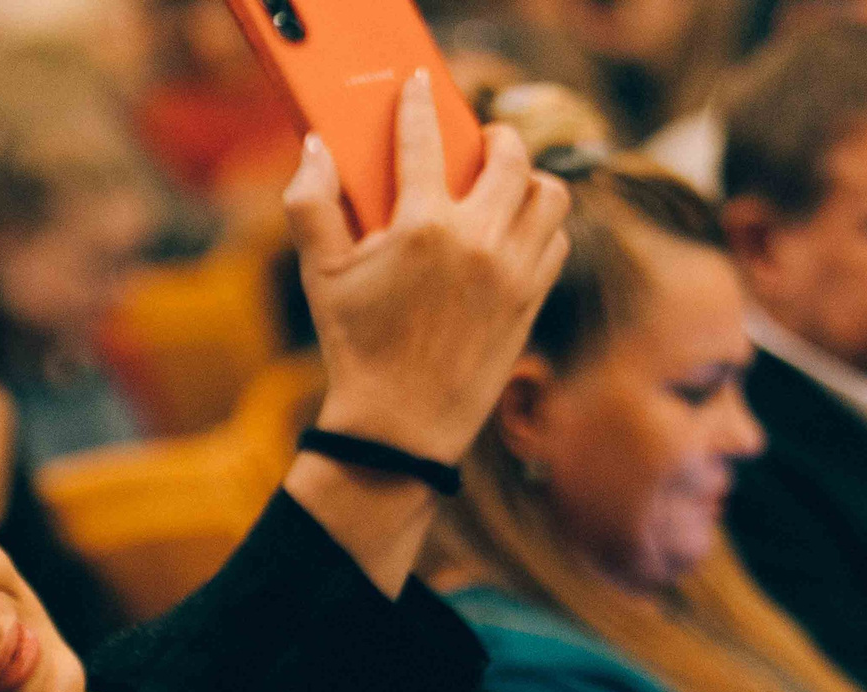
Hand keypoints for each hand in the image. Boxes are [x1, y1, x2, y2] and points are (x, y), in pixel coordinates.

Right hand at [284, 70, 570, 465]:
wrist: (400, 430)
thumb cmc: (356, 349)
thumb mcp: (320, 276)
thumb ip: (310, 204)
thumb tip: (314, 149)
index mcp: (422, 227)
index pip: (425, 139)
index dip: (419, 104)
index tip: (419, 87)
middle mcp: (477, 242)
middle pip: (512, 156)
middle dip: (497, 136)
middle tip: (483, 140)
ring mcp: (512, 273)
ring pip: (550, 195)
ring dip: (532, 179)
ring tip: (509, 185)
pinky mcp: (531, 302)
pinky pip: (556, 241)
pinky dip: (541, 226)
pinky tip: (517, 231)